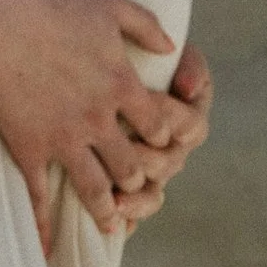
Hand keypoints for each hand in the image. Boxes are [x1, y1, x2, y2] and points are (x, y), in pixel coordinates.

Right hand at [0, 0, 187, 253]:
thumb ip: (144, 23)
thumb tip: (172, 43)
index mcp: (122, 84)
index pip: (161, 124)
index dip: (167, 136)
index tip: (161, 140)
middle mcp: (99, 118)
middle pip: (133, 164)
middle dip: (139, 176)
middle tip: (136, 183)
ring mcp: (62, 137)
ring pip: (95, 187)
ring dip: (106, 207)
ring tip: (110, 219)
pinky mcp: (27, 146)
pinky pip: (38, 194)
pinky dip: (42, 224)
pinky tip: (45, 245)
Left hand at [106, 43, 213, 231]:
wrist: (77, 73)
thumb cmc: (118, 56)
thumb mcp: (144, 45)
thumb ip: (175, 59)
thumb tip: (188, 87)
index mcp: (184, 116)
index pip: (190, 123)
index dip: (172, 115)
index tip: (149, 101)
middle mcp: (170, 149)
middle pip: (168, 163)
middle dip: (148, 158)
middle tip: (123, 149)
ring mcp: (148, 172)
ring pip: (151, 194)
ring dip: (137, 199)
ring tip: (116, 200)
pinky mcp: (124, 190)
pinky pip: (131, 213)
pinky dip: (125, 219)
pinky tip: (112, 221)